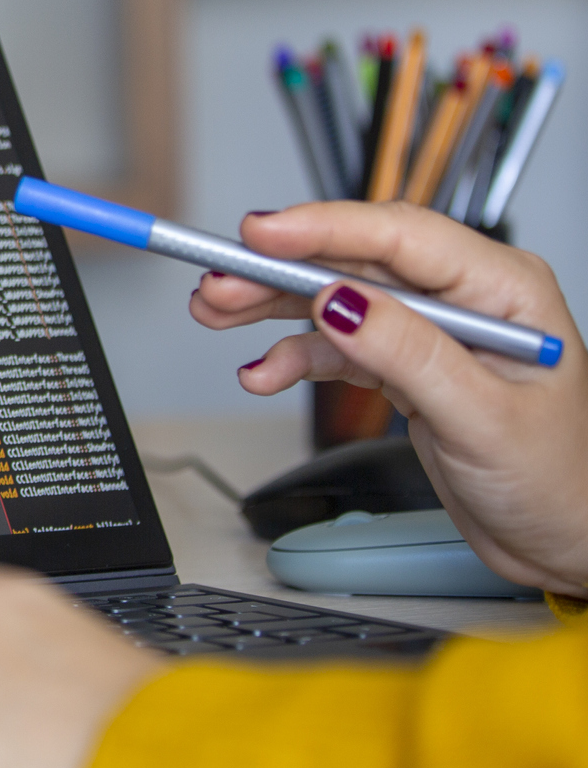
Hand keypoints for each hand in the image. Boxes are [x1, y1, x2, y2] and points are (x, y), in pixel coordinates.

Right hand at [191, 199, 587, 594]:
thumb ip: (409, 355)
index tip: (260, 233)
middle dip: (278, 270)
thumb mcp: (481, 419)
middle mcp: (463, 297)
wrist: (564, 540)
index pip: (401, 235)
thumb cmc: (557, 483)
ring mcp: (429, 330)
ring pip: (333, 298)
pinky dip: (292, 357)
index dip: (324, 227)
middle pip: (353, 261)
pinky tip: (263, 371)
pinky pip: (334, 345)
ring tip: (216, 313)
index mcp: (502, 287)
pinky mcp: (404, 364)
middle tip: (217, 282)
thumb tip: (340, 302)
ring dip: (271, 307)